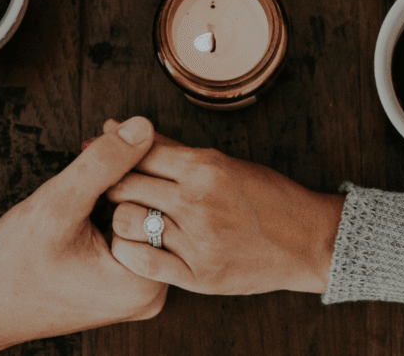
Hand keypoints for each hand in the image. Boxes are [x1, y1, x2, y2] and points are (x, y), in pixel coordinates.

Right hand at [0, 116, 167, 347]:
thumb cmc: (14, 265)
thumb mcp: (57, 205)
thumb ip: (103, 164)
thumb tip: (143, 127)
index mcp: (144, 281)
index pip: (161, 199)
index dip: (136, 156)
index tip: (109, 129)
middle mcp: (151, 292)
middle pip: (156, 208)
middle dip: (131, 166)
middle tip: (103, 133)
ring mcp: (139, 292)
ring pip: (144, 218)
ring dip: (123, 183)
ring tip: (95, 158)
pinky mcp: (125, 287)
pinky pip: (132, 234)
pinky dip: (116, 205)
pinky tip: (96, 186)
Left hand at [97, 121, 344, 294]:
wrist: (308, 240)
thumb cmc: (268, 197)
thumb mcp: (224, 163)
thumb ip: (174, 151)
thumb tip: (126, 129)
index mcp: (205, 167)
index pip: (139, 153)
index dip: (111, 151)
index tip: (96, 151)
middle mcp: (198, 201)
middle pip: (125, 185)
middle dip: (110, 184)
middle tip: (108, 189)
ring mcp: (198, 240)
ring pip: (127, 222)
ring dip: (119, 219)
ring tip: (126, 218)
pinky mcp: (199, 275)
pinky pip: (142, 262)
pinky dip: (128, 252)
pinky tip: (134, 245)